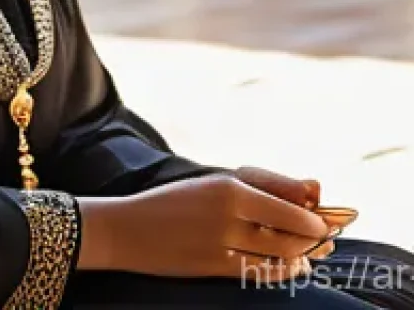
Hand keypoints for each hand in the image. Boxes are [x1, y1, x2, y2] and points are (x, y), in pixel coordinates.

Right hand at [77, 173, 333, 280]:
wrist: (128, 228)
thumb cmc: (174, 203)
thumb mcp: (213, 184)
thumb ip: (260, 188)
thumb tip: (312, 192)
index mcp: (230, 186)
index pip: (292, 205)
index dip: (316, 216)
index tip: (327, 216)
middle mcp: (229, 213)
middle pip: (293, 232)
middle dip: (316, 238)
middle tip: (328, 237)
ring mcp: (223, 243)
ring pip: (282, 254)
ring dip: (304, 255)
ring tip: (310, 252)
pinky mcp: (217, 266)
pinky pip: (265, 272)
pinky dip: (285, 271)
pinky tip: (293, 266)